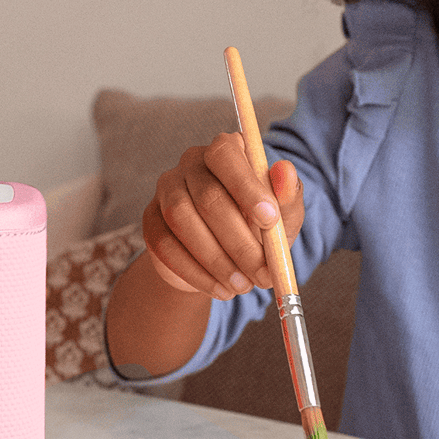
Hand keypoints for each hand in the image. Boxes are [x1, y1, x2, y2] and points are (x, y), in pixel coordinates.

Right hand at [141, 133, 303, 300]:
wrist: (226, 257)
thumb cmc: (259, 227)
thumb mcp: (283, 216)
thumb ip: (287, 195)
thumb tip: (285, 171)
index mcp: (226, 150)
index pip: (226, 154)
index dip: (247, 187)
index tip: (269, 221)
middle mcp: (192, 162)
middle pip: (207, 196)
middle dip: (239, 241)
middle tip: (263, 273)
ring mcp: (167, 189)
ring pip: (182, 220)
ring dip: (216, 259)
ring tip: (242, 285)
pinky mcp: (151, 220)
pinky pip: (165, 245)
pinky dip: (195, 272)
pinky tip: (220, 288)